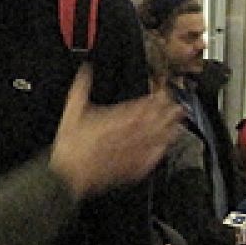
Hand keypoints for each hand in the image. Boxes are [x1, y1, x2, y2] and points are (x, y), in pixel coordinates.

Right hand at [51, 66, 180, 198]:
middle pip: (149, 124)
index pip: (137, 109)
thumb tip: (86, 70)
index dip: (153, 102)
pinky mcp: (125, 170)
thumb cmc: (69, 146)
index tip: (164, 95)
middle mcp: (122, 138)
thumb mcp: (71, 112)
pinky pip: (144, 162)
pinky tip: (163, 150)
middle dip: (165, 116)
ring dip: (165, 134)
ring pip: (150, 142)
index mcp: (111, 122)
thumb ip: (80, 89)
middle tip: (179, 108)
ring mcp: (126, 154)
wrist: (66, 174)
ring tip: (178, 127)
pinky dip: (155, 155)